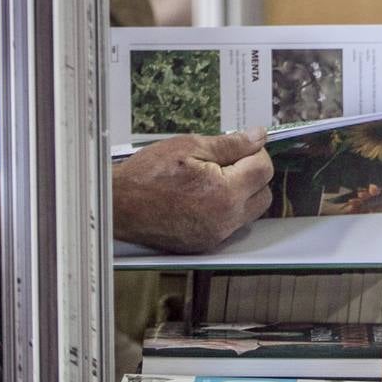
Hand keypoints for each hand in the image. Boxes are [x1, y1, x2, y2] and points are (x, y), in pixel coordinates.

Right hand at [112, 129, 272, 254]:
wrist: (117, 205)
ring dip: (242, 193)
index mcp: (224, 194)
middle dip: (253, 174)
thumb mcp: (190, 146)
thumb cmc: (147, 175)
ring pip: (249, 212)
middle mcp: (224, 221)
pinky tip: (204, 195)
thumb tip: (257, 137)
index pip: (264, 170)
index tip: (242, 146)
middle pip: (263, 194)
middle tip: (229, 162)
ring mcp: (214, 236)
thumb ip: (230, 144)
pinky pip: (230, 225)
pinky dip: (226, 209)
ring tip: (214, 178)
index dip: (255, 152)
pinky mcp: (203, 245)